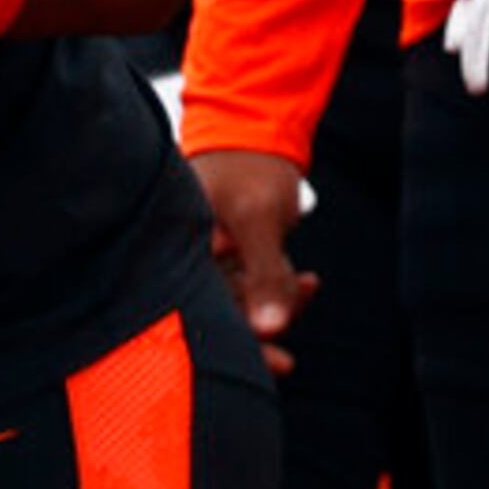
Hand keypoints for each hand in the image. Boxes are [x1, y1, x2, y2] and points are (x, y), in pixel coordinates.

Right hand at [192, 149, 314, 376]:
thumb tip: (270, 329)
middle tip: (288, 359)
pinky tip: (309, 282)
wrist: (257, 125)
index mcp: (179, 248)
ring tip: (308, 288)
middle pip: (218, 312)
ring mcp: (205, 254)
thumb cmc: (250, 166)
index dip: (238, 342)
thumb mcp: (259, 217)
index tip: (276, 363)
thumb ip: (265, 274)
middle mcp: (185, 256)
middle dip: (259, 330)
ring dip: (277, 303)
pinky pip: (251, 282)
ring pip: (239, 300)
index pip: (201, 310)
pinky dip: (280, 285)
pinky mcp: (226, 250)